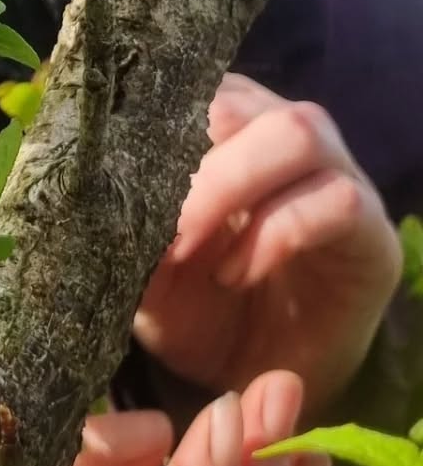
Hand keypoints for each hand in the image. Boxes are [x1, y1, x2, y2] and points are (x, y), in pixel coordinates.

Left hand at [134, 73, 400, 415]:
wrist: (251, 381)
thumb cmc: (193, 310)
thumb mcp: (142, 269)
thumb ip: (123, 225)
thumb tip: (93, 192)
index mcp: (221, 127)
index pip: (191, 84)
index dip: (151, 119)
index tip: (112, 168)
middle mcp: (280, 134)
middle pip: (242, 101)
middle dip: (191, 159)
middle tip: (157, 225)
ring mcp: (335, 176)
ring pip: (297, 130)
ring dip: (232, 185)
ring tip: (189, 247)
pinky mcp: (372, 232)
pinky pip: (337, 200)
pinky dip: (277, 233)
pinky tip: (236, 273)